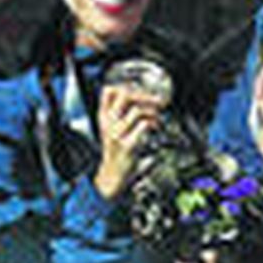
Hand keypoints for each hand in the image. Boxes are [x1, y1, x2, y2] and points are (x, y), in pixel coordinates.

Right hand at [92, 83, 164, 199]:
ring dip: (153, 111)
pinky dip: (153, 123)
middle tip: (158, 100)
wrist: (112, 176)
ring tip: (158, 117)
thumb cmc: (116, 153)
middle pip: (125, 96)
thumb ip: (119, 114)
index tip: (140, 90)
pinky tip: (156, 126)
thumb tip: (140, 98)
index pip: (108, 92)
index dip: (125, 86)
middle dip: (145, 95)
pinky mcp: (128, 145)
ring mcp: (117, 134)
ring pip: (137, 110)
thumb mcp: (112, 130)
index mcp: (104, 118)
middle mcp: (109, 124)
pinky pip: (144, 125)